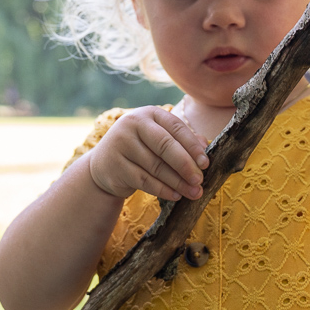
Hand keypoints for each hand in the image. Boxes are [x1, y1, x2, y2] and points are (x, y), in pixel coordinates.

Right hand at [84, 107, 209, 201]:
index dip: (192, 145)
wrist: (104, 164)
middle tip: (200, 180)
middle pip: (165, 145)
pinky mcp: (116, 165)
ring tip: (193, 192)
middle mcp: (132, 124)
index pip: (175, 127)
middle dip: (185, 165)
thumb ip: (181, 139)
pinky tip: (175, 195)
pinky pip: (144, 180)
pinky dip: (162, 189)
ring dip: (177, 182)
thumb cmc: (140, 149)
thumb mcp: (158, 138)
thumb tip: (205, 145)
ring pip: (156, 166)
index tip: (206, 163)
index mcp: (149, 113)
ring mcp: (121, 144)